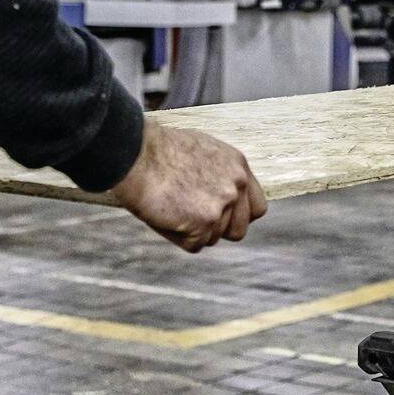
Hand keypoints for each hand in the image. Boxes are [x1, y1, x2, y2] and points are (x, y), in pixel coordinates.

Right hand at [108, 123, 267, 252]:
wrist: (137, 155)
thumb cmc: (158, 150)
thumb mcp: (202, 151)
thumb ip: (219, 174)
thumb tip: (218, 193)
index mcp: (238, 166)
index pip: (257, 207)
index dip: (239, 217)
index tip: (222, 218)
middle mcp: (236, 186)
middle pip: (239, 230)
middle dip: (217, 230)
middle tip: (192, 219)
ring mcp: (221, 207)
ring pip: (213, 238)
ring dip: (193, 231)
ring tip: (172, 208)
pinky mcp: (203, 224)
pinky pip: (194, 245)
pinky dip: (178, 236)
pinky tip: (165, 216)